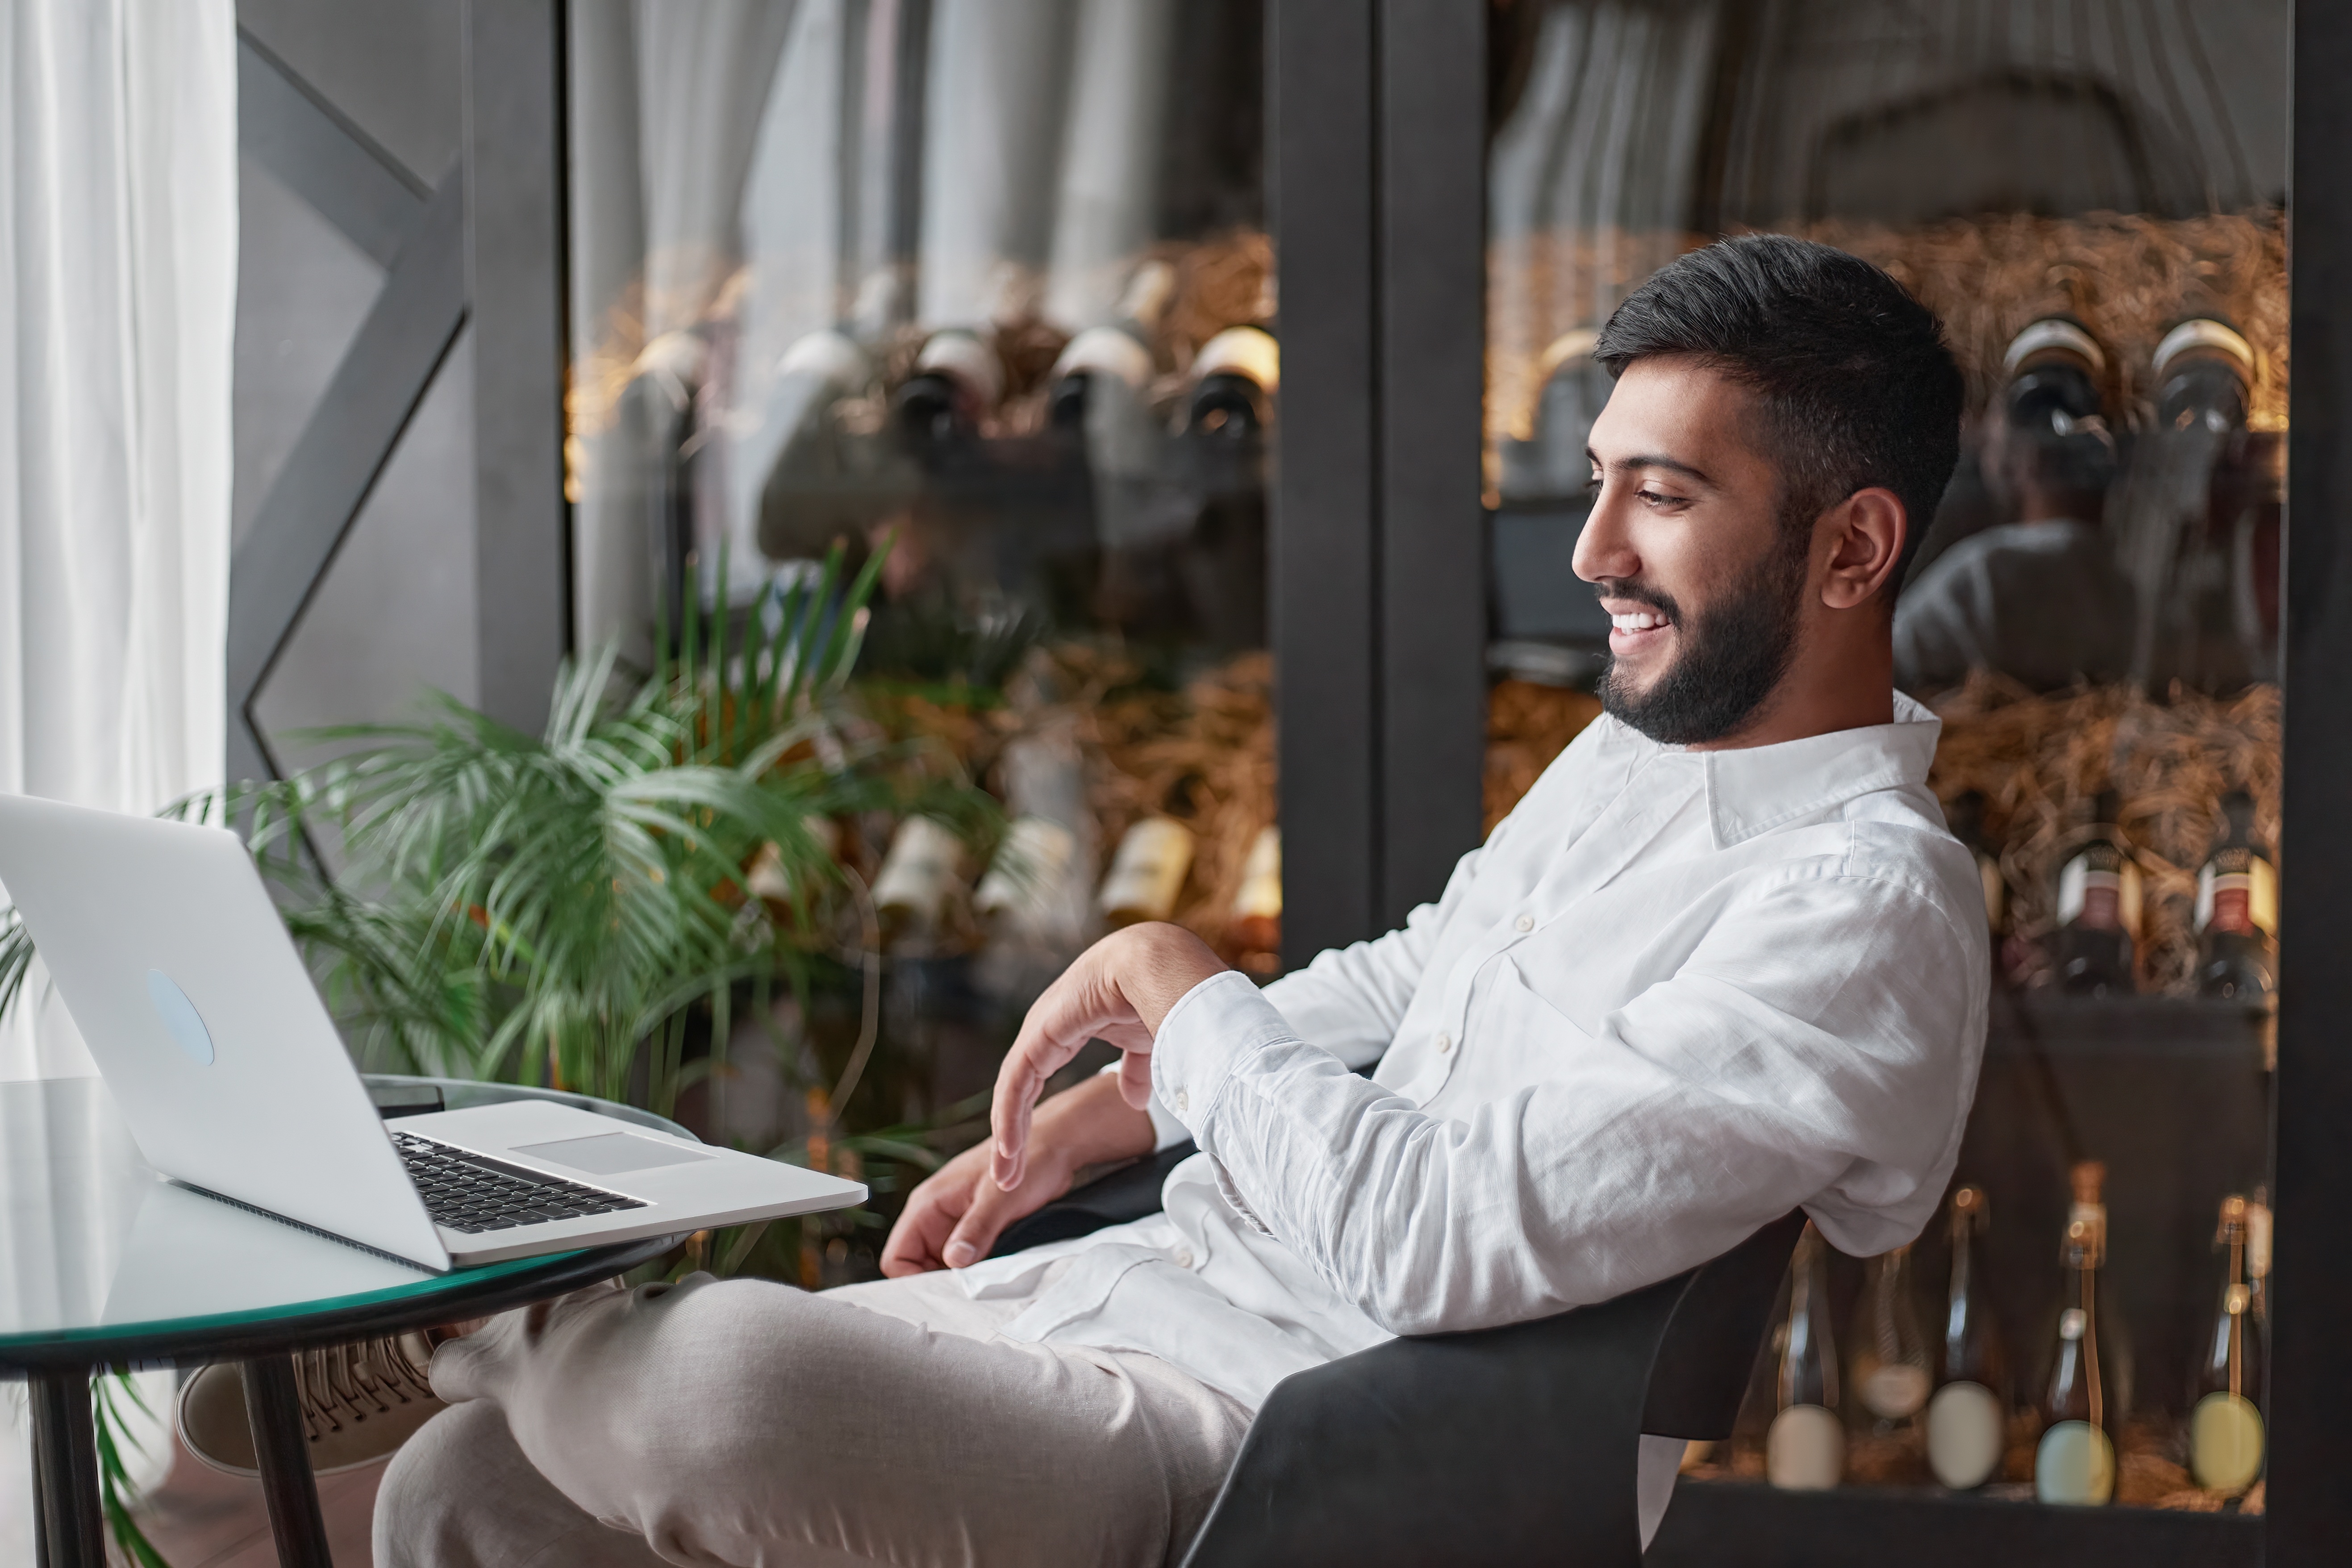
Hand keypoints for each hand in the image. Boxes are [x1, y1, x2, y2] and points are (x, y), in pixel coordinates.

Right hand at [880, 1073, 1152, 1273]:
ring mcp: (955, 1224)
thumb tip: (953, 1262)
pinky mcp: (975, 1229)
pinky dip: (975, 1272)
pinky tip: (992, 1276)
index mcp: (927, 1205)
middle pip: (917, 1267)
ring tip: (982, 1286)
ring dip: (959, 1279)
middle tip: (965, 1296)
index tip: (941, 1295)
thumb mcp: (1000, 1199)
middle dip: (937, 1284)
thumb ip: (975, 1229)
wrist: (1056, 1147)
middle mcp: (935, 1216)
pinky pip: (964, 1260)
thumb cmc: (1028, 1160)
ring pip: (942, 1266)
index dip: (911, 1281)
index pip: (897, 1256)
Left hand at [986, 924, 1226, 1191]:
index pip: (1036, 1077)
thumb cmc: (1159, 994)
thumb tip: (1132, 1099)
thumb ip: (1134, 1070)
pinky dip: (1010, 1117)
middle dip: (1013, 1133)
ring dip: (1008, 1134)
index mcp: (1069, 1025)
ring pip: (1013, 1091)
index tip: (1026, 1155)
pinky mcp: (1038, 1037)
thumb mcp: (1144, 1044)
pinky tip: (1008, 1147)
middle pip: (1019, 1088)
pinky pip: (1016, 1084)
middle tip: (1007, 1174)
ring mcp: (1039, 1030)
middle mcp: (1047, 1028)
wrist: (1159, 966)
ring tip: (1004, 1173)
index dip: (1029, 1116)